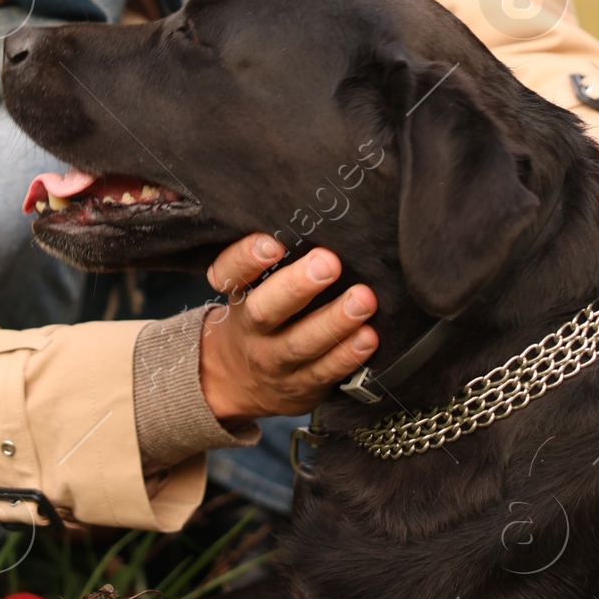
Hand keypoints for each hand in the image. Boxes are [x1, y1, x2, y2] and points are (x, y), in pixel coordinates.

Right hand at [197, 234, 377, 424]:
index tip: (272, 243)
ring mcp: (276, 362)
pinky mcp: (302, 386)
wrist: (238, 382)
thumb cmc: (258, 317)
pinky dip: (348, 355)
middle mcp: (253, 329)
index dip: (246, 257)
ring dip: (334, 321)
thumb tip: (316, 213)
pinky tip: (369, 337)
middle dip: (297, 286)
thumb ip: (272, 258)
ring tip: (363, 299)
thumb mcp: (250, 287)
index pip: (230, 273)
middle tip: (328, 262)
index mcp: (239, 295)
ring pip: (301, 343)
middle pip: (266, 310)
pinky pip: (325, 373)